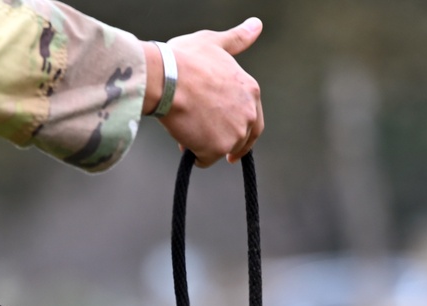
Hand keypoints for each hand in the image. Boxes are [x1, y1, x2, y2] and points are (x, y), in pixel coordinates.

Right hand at [142, 18, 263, 167]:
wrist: (168, 79)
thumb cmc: (187, 59)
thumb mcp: (216, 43)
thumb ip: (238, 39)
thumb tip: (257, 25)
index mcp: (251, 90)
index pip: (254, 122)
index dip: (242, 133)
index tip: (233, 143)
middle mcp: (248, 113)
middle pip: (241, 141)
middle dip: (225, 144)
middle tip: (209, 146)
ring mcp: (234, 133)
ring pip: (221, 150)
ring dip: (206, 147)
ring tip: (187, 133)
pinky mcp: (217, 149)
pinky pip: (204, 160)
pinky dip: (194, 156)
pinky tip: (183, 142)